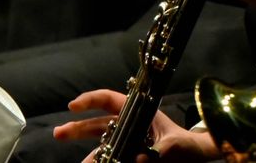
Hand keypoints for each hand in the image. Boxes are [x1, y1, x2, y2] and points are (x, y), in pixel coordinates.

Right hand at [52, 89, 220, 161]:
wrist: (197, 156)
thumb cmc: (189, 146)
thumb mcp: (175, 147)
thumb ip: (158, 153)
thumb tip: (138, 161)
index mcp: (140, 113)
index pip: (111, 100)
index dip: (91, 100)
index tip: (72, 106)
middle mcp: (131, 125)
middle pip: (99, 124)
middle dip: (77, 128)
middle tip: (58, 133)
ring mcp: (130, 141)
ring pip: (103, 146)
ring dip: (90, 155)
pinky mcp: (131, 155)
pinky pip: (113, 157)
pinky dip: (102, 161)